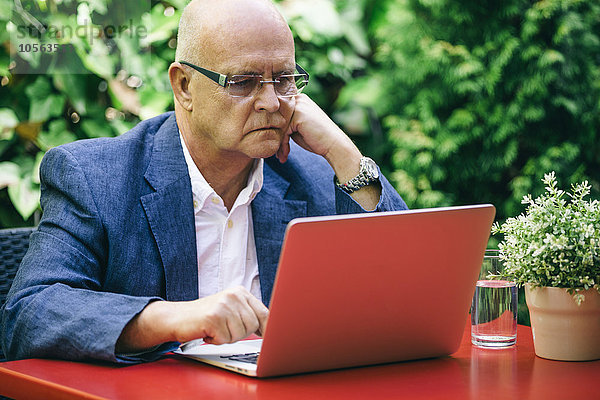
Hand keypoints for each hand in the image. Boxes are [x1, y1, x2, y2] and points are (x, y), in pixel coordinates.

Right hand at [170, 286, 268, 344]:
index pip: (264, 312)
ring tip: (215, 329)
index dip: (268, 328)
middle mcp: (233, 296)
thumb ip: (248, 315)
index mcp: (240, 292)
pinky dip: (216, 340)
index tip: (271, 337)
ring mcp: (223, 306)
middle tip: (224, 328)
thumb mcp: (230, 309)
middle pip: (253, 326)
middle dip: (240, 333)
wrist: (177, 317)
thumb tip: (269, 328)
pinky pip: (225, 339)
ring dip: (227, 337)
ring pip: (240, 334)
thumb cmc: (205, 316)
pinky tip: (208, 332)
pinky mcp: (214, 318)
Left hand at [275, 94, 380, 210]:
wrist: (334, 145)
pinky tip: (285, 155)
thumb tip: (265, 127)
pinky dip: (283, 145)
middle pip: (275, 118)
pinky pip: (283, 131)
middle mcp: (298, 99)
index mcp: (298, 99)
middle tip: (276, 153)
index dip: (274, 129)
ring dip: (278, 143)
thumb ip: (284, 123)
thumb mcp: (297, 128)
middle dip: (274, 137)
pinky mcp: (298, 115)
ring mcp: (298, 105)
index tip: (275, 146)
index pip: (277, 112)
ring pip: (277, 126)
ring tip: (281, 156)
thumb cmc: (316, 139)